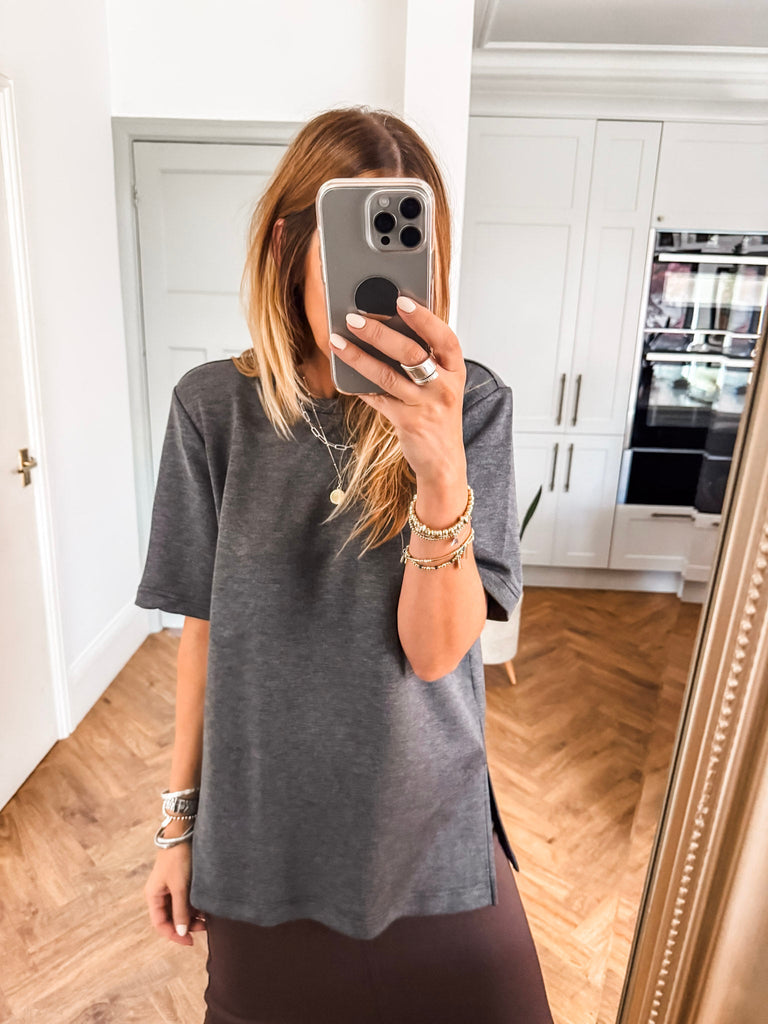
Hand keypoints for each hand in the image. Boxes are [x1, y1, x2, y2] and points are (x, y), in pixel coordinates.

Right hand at [144, 840, 206, 945]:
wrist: (183, 833)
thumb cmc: (178, 858)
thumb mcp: (180, 887)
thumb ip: (180, 910)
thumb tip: (182, 932)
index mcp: (153, 896)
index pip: (161, 924)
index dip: (175, 935)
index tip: (191, 941)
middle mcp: (159, 894)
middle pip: (170, 918)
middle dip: (186, 925)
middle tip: (204, 928)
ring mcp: (169, 888)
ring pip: (179, 909)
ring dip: (192, 916)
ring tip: (207, 918)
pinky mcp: (179, 881)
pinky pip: (185, 900)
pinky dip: (194, 905)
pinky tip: (205, 907)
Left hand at [330, 297, 466, 483]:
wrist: (444, 460)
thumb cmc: (438, 414)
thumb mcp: (441, 384)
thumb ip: (425, 359)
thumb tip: (387, 329)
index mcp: (454, 370)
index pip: (444, 337)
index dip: (424, 318)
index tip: (401, 301)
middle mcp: (444, 386)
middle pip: (410, 353)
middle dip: (379, 332)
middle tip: (354, 319)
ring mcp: (426, 406)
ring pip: (387, 375)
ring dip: (358, 356)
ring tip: (337, 341)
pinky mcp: (408, 422)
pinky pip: (377, 399)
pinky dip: (359, 386)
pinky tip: (343, 374)